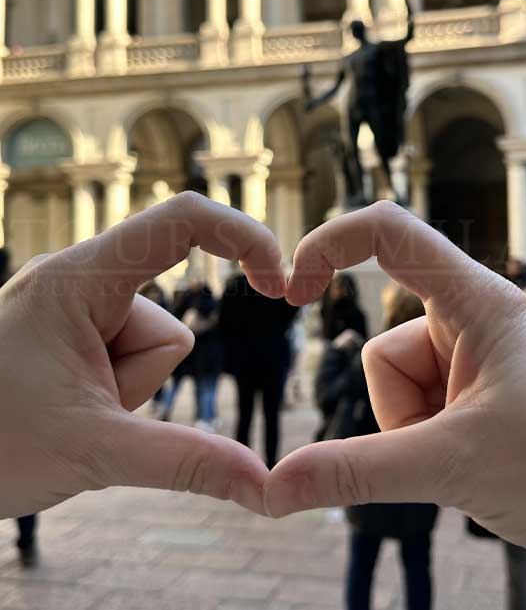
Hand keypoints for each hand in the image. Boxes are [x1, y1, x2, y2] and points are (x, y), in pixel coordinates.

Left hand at [0, 193, 284, 518]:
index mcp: (80, 279)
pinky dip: (113, 395)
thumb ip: (184, 461)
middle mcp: (81, 281)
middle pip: (168, 325)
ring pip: (151, 350)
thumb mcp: (92, 449)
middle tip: (82, 411)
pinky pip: (128, 361)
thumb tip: (264, 482)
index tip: (279, 284)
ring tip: (68, 414)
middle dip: (141, 380)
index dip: (244, 237)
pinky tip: (67, 413)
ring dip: (125, 393)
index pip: (182, 221)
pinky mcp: (76, 335)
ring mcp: (78, 310)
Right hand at [266, 201, 525, 556]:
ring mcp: (468, 357)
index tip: (290, 288)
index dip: (328, 243)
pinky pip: (412, 410)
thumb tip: (275, 487)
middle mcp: (470, 319)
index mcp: (477, 301)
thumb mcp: (452, 465)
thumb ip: (355, 472)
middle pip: (384, 348)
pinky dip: (424, 444)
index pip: (388, 233)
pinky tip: (471, 460)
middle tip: (450, 445)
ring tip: (471, 456)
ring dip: (413, 434)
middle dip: (399, 410)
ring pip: (394, 387)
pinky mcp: (467, 391)